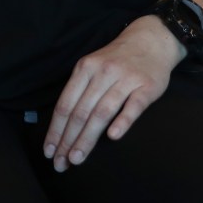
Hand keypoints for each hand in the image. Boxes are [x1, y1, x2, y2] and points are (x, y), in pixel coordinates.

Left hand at [43, 15, 181, 172]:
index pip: (65, 104)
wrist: (152, 39)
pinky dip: (122, 121)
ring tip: (78, 158)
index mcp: (85, 69)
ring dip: (88, 137)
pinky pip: (133, 106)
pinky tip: (113, 136)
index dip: (56, 130)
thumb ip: (79, 90)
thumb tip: (62, 126)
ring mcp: (126, 79)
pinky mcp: (146, 86)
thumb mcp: (93, 66)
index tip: (50, 152)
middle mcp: (103, 73)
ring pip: (102, 112)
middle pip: (81, 112)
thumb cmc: (117, 60)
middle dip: (69, 140)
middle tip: (62, 164)